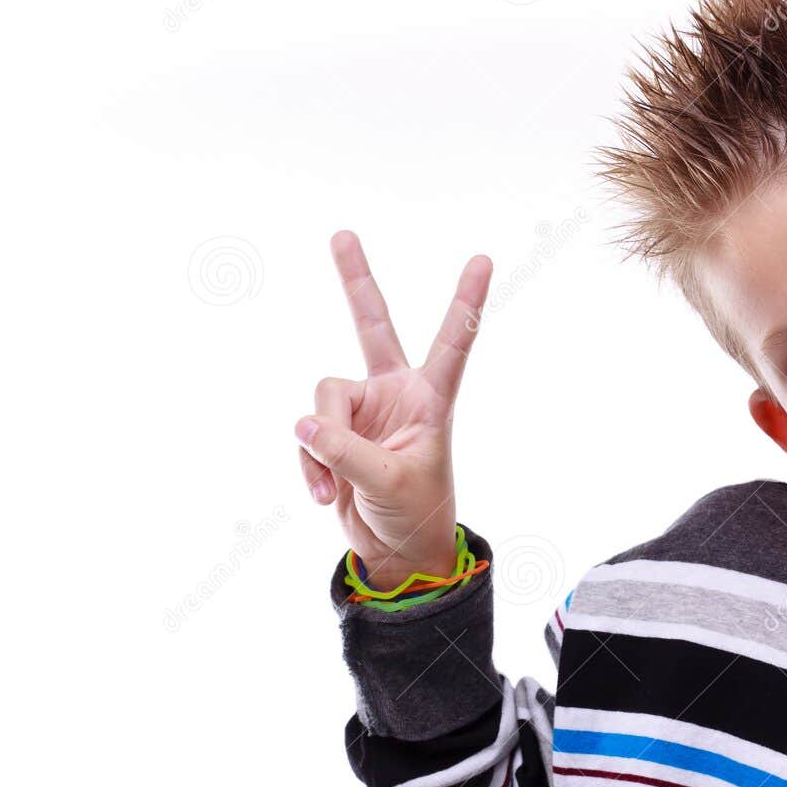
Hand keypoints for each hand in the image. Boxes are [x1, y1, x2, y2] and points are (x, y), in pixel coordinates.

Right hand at [296, 230, 491, 589]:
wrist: (395, 551)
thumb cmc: (415, 514)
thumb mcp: (389, 485)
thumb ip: (347, 452)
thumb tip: (303, 424)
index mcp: (431, 399)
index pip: (453, 342)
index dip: (466, 301)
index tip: (484, 260)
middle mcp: (396, 393)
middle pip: (371, 325)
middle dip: (355, 281)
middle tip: (341, 234)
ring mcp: (363, 410)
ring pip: (321, 401)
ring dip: (321, 447)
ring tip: (335, 485)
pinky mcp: (335, 432)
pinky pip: (307, 435)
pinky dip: (311, 465)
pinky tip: (325, 494)